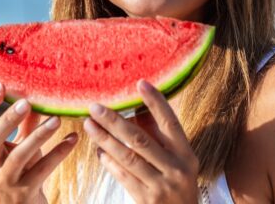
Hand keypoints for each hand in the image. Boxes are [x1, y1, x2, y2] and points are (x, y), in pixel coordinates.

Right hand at [0, 83, 77, 203]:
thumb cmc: (20, 167)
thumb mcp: (19, 142)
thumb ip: (25, 119)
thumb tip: (37, 89)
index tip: (0, 85)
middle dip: (7, 120)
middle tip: (26, 102)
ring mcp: (5, 180)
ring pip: (18, 157)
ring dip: (38, 136)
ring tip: (57, 120)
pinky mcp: (24, 193)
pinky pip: (42, 170)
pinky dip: (58, 153)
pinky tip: (73, 138)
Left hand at [83, 79, 198, 203]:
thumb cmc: (177, 179)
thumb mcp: (177, 157)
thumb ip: (159, 133)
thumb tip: (136, 105)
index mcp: (185, 152)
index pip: (170, 122)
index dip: (156, 102)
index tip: (140, 83)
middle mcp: (175, 168)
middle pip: (140, 140)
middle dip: (114, 121)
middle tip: (95, 106)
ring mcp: (160, 186)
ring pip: (127, 157)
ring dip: (105, 139)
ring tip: (89, 124)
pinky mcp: (146, 200)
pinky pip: (122, 175)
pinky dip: (108, 161)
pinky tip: (98, 149)